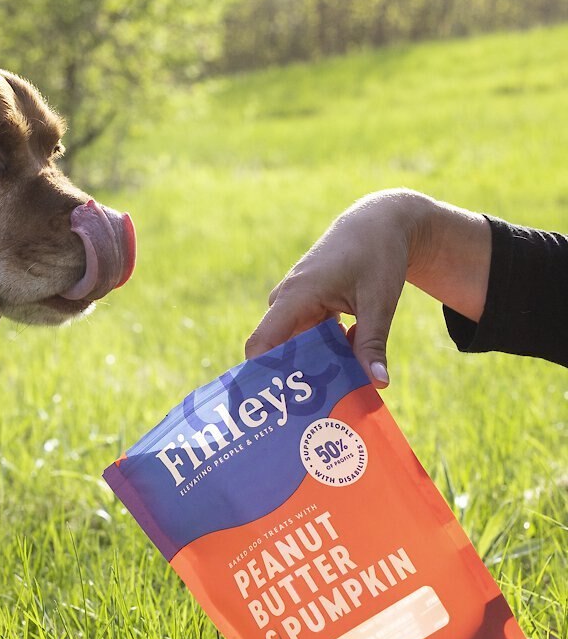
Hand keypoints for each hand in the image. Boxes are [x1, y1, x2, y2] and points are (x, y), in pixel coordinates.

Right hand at [244, 190, 490, 386]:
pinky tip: (344, 374)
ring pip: (295, 345)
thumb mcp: (379, 301)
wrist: (378, 222)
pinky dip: (323, 353)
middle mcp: (287, 300)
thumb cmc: (377, 255)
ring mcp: (296, 302)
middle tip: (310, 417)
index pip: (261, 344)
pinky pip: (307, 336)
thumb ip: (373, 343)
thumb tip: (378, 384)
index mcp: (296, 296)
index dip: (259, 375)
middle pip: (277, 351)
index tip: (271, 406)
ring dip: (311, 368)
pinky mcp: (308, 304)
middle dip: (291, 381)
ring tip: (329, 401)